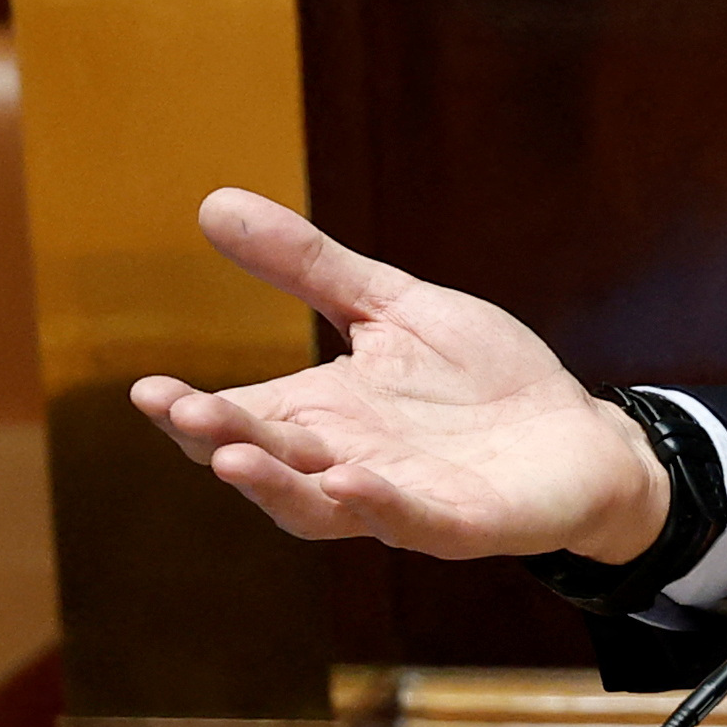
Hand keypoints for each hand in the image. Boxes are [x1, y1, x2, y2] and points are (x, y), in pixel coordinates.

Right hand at [131, 188, 668, 563]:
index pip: (240, 418)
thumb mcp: (393, 307)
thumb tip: (212, 203)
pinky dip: (381, 506)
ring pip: (321, 507)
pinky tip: (351, 483)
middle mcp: (347, 464)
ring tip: (233, 459)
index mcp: (322, 417)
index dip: (190, 412)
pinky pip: (414, 522)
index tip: (145, 389)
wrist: (581, 435)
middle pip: (269, 460)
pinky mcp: (464, 523)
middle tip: (184, 414)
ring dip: (277, 487)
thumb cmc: (481, 379)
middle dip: (224, 441)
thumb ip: (310, 268)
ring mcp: (403, 500)